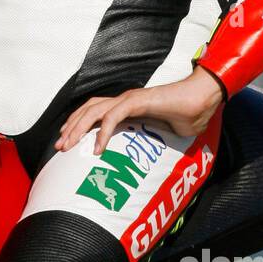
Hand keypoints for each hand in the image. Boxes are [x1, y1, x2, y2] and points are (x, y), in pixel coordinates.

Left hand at [55, 65, 225, 155]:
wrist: (203, 99)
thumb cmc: (187, 116)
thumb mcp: (160, 134)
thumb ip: (147, 142)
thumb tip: (144, 163)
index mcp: (127, 105)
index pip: (93, 110)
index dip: (77, 123)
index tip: (68, 141)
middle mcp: (124, 99)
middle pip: (87, 109)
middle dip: (70, 128)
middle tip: (59, 147)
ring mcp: (129, 98)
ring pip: (93, 111)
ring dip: (77, 128)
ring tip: (68, 147)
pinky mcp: (137, 101)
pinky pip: (113, 117)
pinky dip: (102, 133)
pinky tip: (97, 149)